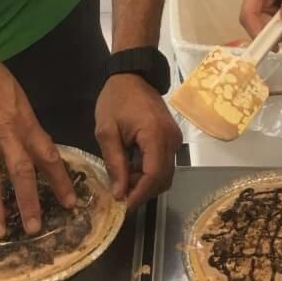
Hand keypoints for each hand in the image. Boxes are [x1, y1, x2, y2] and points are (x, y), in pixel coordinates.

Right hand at [0, 49, 76, 238]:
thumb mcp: (19, 101)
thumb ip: (26, 128)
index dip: (60, 181)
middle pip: (22, 172)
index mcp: (25, 125)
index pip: (48, 156)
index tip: (71, 204)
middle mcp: (7, 136)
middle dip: (30, 201)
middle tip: (35, 229)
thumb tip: (38, 152)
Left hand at [95, 74, 181, 207]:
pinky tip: (132, 168)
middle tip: (120, 193)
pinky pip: (165, 163)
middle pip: (163, 178)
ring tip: (124, 180)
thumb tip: (119, 193)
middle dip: (143, 191)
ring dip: (147, 183)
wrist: (132, 75)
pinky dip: (151, 172)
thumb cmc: (116, 100)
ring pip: (166, 173)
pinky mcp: (173, 137)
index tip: (123, 205)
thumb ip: (115, 163)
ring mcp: (175, 138)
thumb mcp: (106, 131)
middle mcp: (171, 139)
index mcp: (155, 135)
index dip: (140, 194)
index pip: (154, 175)